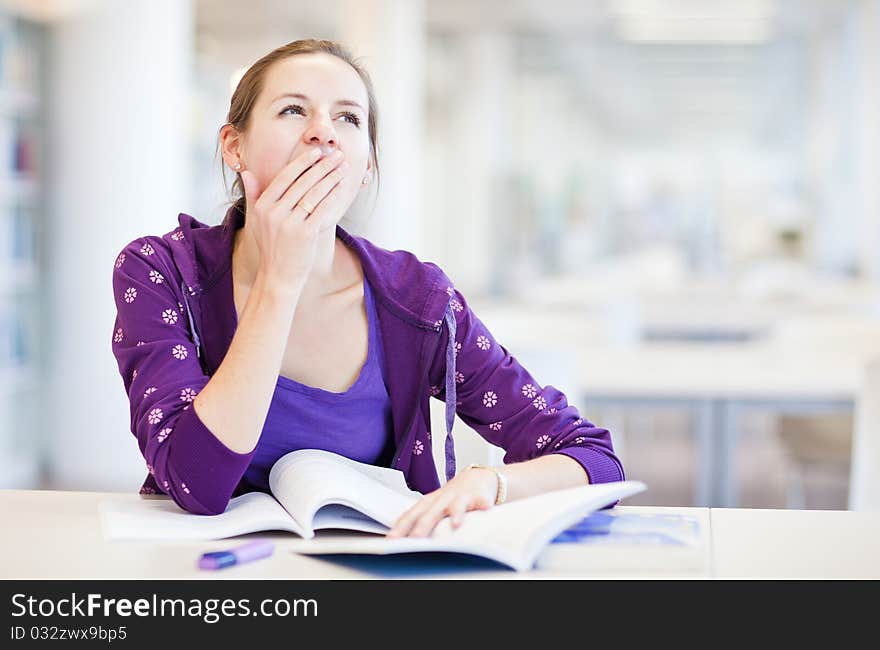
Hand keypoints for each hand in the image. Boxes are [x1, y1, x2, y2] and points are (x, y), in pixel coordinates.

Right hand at [240, 147, 352, 293]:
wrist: (278, 277)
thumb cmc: (271, 248)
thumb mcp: (257, 221)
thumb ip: (253, 195)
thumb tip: (246, 172)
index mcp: (262, 206)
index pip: (284, 177)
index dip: (302, 162)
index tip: (316, 152)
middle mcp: (274, 213)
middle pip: (303, 182)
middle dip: (322, 166)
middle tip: (337, 155)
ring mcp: (289, 223)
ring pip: (314, 194)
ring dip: (332, 177)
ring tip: (344, 167)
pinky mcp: (305, 234)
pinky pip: (322, 210)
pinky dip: (333, 196)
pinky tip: (342, 187)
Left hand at [386, 466, 498, 537]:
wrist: (477, 477)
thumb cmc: (452, 496)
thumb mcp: (434, 506)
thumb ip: (421, 519)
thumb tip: (401, 538)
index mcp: (429, 502)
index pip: (411, 515)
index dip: (401, 527)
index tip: (392, 539)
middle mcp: (443, 499)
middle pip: (431, 512)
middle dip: (423, 526)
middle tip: (415, 538)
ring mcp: (461, 496)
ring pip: (457, 504)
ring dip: (456, 513)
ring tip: (455, 524)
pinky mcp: (479, 496)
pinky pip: (481, 501)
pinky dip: (483, 505)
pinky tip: (485, 510)